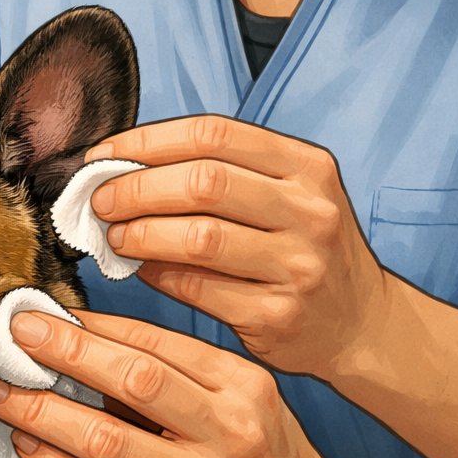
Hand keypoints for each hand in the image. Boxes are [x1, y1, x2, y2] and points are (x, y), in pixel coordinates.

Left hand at [0, 311, 338, 457]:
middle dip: (62, 355)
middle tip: (8, 338)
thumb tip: (79, 333)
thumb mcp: (237, 394)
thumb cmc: (256, 450)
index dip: (89, 328)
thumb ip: (171, 368)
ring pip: (106, 442)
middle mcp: (227, 431)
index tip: (37, 315)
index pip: (155, 343)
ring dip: (40, 413)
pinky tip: (25, 446)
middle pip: (132, 382)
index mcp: (240, 384)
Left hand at [88, 115, 391, 378]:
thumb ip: (223, 176)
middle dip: (136, 189)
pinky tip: (139, 271)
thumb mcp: (287, 197)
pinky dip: (158, 276)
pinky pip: (198, 289)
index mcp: (307, 167)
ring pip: (198, 238)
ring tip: (113, 238)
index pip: (213, 134)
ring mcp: (298, 265)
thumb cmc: (302, 251)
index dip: (147, 142)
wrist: (358, 323)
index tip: (103, 158)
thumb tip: (126, 169)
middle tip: (98, 202)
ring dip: (140, 235)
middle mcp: (311, 211)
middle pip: (203, 183)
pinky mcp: (277, 315)